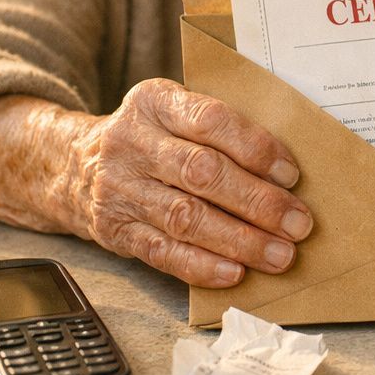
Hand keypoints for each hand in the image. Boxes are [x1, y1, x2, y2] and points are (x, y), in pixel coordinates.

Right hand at [65, 79, 312, 286]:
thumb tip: (285, 175)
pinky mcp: (114, 229)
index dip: (255, 148)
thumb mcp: (174, 113)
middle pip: (202, 173)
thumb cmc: (152, 139)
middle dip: (257, 202)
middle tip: (298, 224)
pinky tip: (235, 272)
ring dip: (239, 240)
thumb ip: (220, 130)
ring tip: (279, 254)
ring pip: (186, 218)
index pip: (210, 120)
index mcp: (154, 101)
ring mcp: (119, 188)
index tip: (291, 174)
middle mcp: (131, 142)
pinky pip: (162, 252)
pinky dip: (202, 265)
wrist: (76, 166)